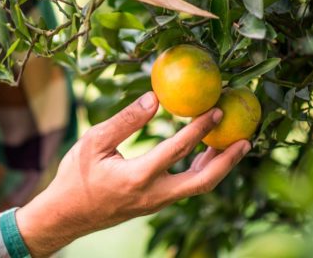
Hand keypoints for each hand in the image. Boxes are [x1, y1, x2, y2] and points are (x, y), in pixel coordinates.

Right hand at [16, 92, 250, 256]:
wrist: (66, 215)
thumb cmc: (75, 176)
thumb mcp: (94, 142)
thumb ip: (126, 120)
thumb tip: (156, 98)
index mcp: (137, 176)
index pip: (177, 149)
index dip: (200, 128)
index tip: (217, 109)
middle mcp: (153, 194)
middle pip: (203, 181)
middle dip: (228, 160)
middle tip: (246, 140)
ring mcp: (155, 203)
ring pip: (197, 187)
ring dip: (217, 167)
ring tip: (232, 145)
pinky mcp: (153, 204)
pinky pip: (185, 189)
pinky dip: (200, 172)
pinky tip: (203, 157)